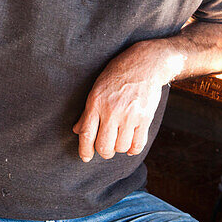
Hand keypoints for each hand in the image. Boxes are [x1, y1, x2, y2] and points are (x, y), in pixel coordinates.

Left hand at [73, 42, 166, 162]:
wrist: (145, 64)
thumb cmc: (118, 75)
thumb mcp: (97, 88)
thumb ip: (87, 112)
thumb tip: (77, 131)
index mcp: (96, 103)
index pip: (86, 134)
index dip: (85, 151)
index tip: (86, 157)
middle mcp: (112, 110)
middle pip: (104, 146)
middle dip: (104, 151)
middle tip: (106, 148)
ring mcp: (130, 115)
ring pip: (121, 147)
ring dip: (119, 148)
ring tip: (119, 139)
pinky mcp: (145, 118)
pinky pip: (138, 144)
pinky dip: (133, 149)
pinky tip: (131, 144)